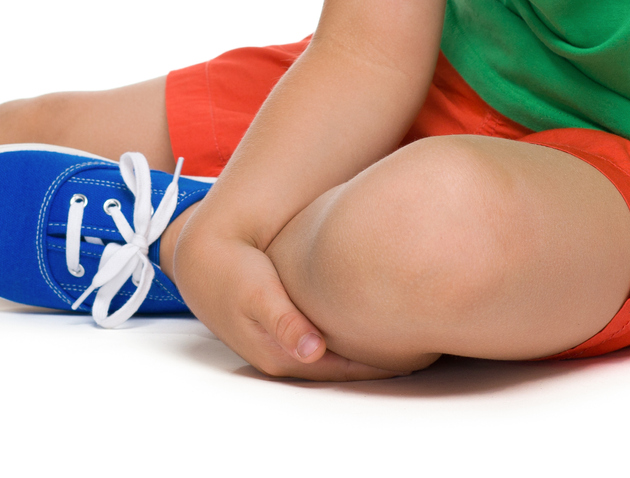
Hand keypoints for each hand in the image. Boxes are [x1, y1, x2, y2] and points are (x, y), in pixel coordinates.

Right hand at [165, 205, 402, 380]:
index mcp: (284, 355)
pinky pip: (330, 337)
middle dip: (382, 358)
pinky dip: (352, 333)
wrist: (203, 259)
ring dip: (369, 347)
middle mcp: (289, 356)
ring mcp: (289, 343)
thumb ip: (284, 321)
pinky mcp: (288, 327)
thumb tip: (313, 349)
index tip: (418, 351)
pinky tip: (373, 316)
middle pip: (346, 366)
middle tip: (426, 344)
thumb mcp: (257, 293)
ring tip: (410, 332)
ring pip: (340, 353)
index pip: (345, 369)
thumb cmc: (232, 272)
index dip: (381, 362)